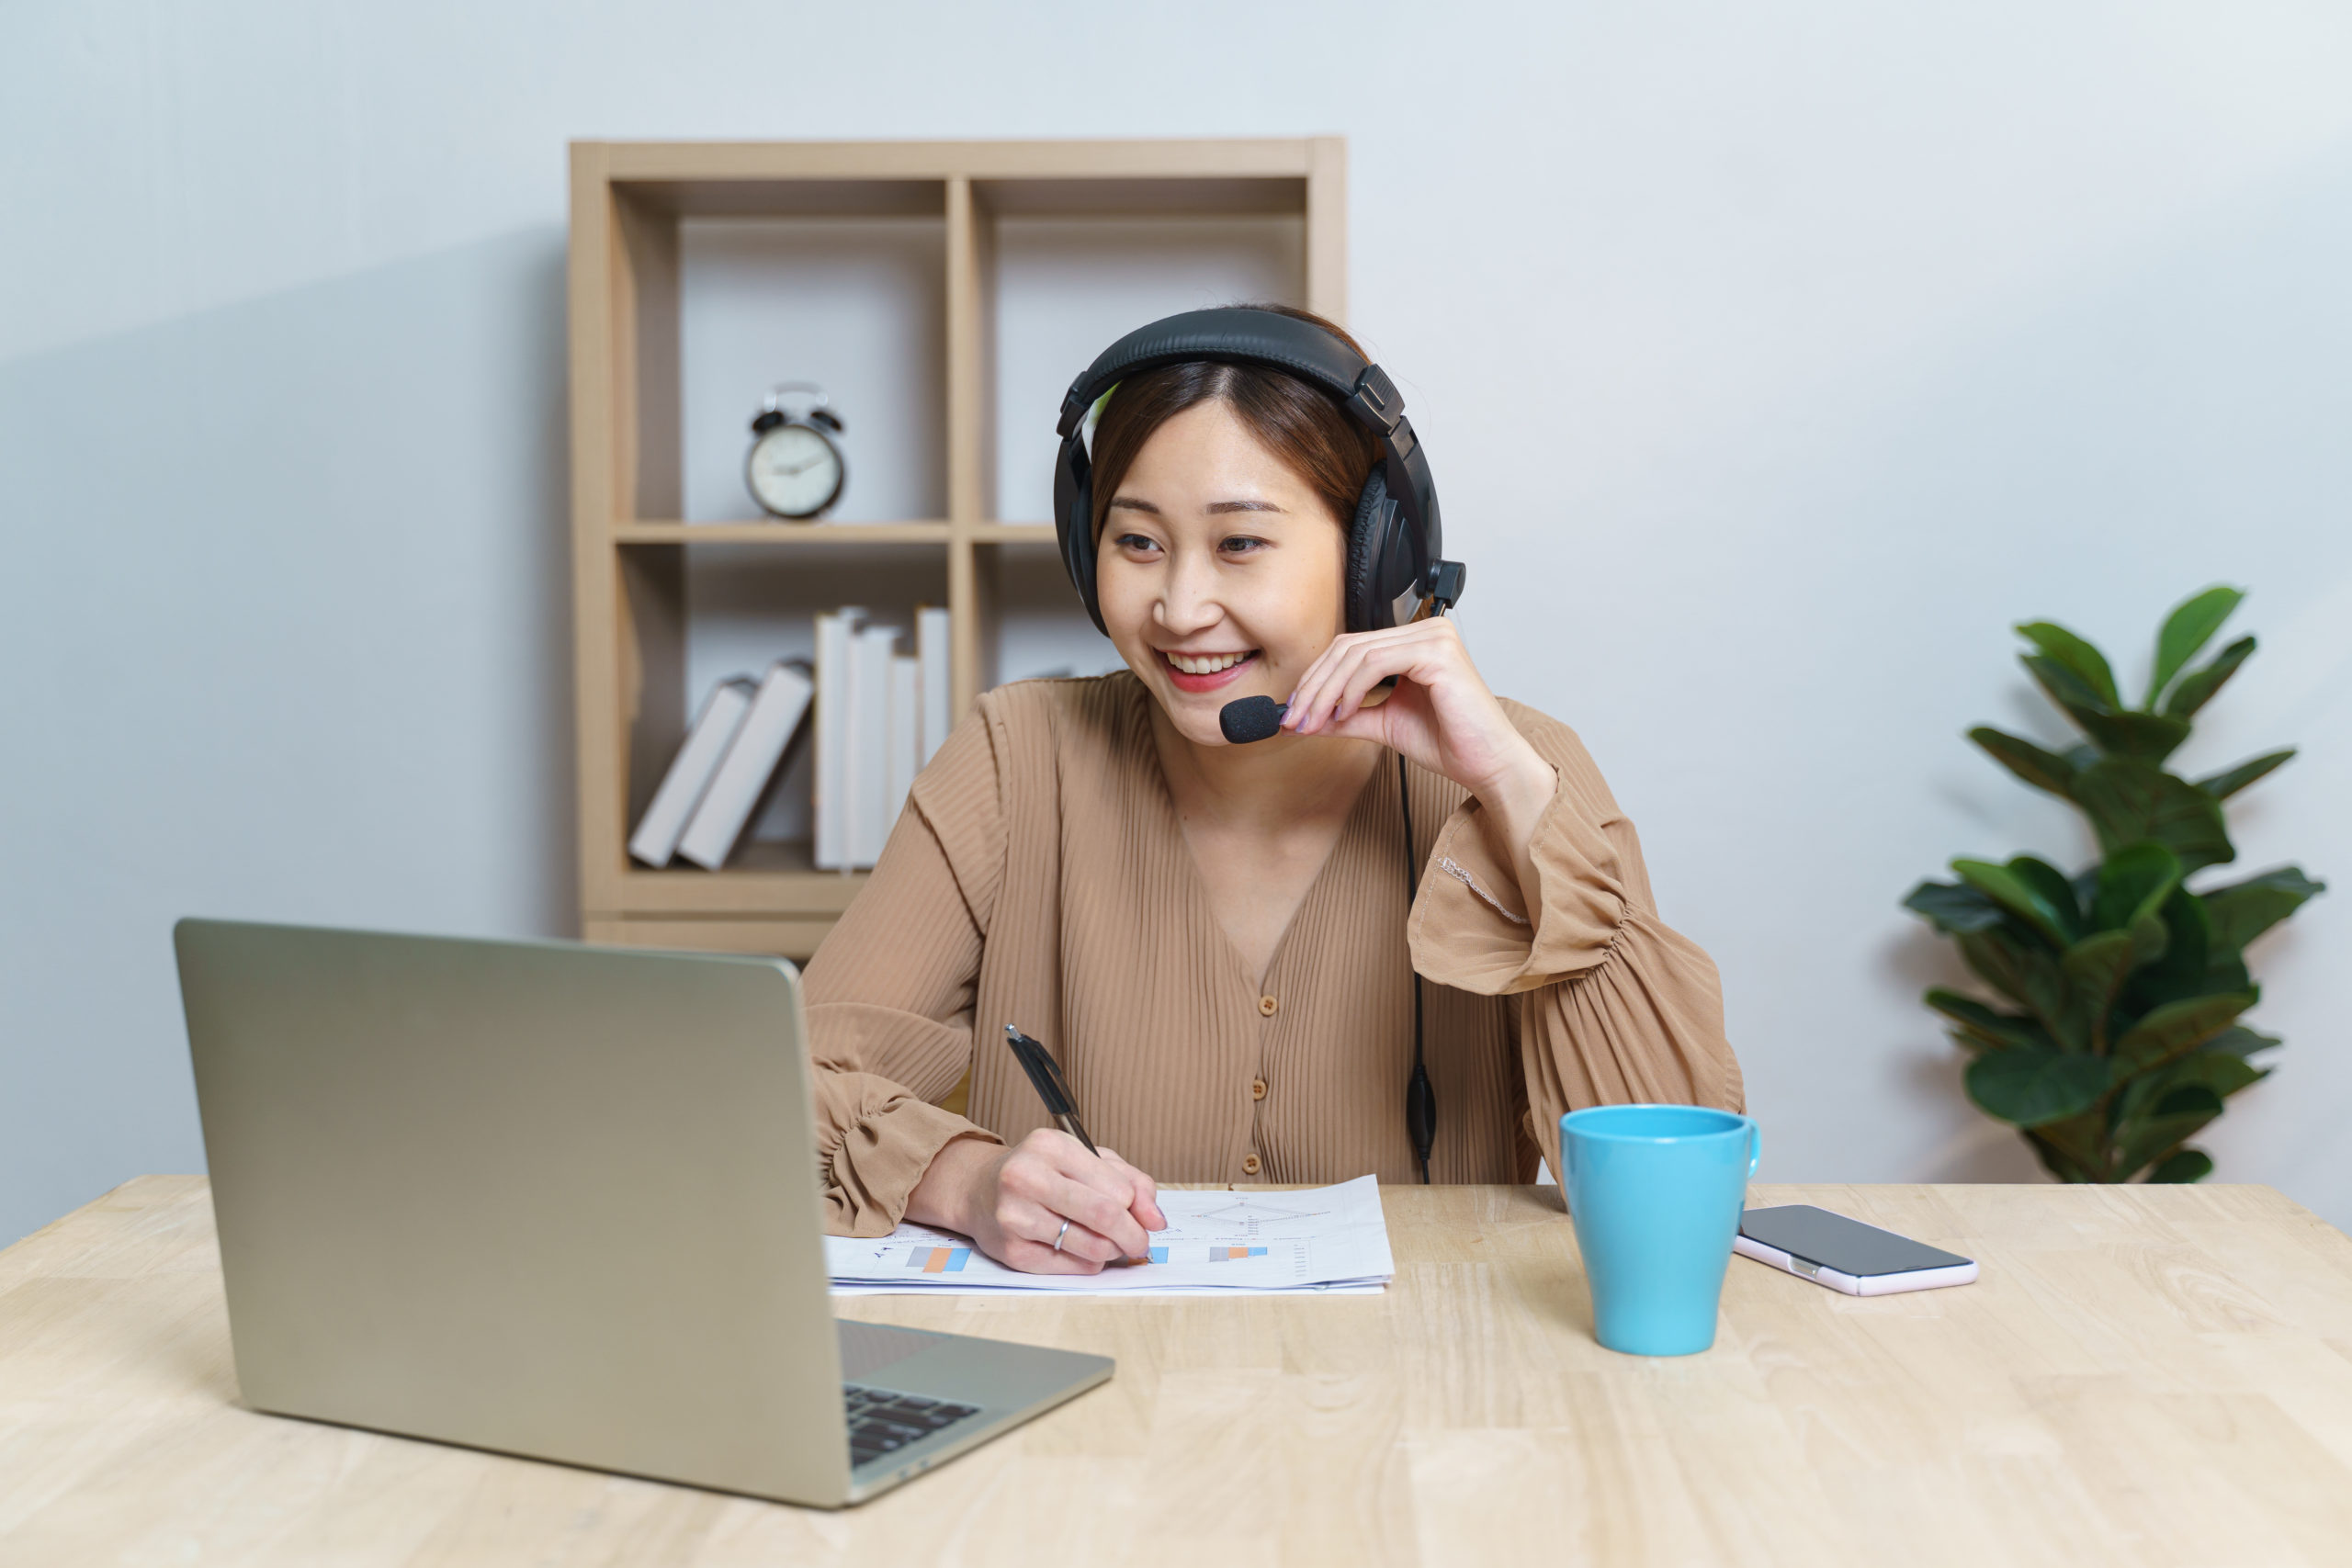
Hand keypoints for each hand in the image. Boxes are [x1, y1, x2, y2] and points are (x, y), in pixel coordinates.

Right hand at [907, 1130, 1166, 1274]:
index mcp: (1050, 1146)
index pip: (1116, 1187)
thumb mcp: (1085, 1159)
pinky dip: (1088, 1263)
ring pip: (1091, 1247)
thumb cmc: (1040, 1172)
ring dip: (1111, 1251)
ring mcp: (1015, 1216)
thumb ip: (1129, 1180)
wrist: (978, 1190)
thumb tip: (1155, 1219)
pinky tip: (1081, 1250)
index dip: (1138, 1209)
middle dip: (1133, 1235)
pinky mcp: (1011, 1251)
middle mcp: (1027, 1177)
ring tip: (1109, 1244)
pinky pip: (1071, 1267)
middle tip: (1140, 1243)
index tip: (1143, 1217)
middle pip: (1104, 1216)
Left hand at [1281, 617, 1550, 815]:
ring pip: (1356, 655)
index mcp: (1414, 641)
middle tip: (1293, 718)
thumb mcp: (1384, 723)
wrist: (1487, 764)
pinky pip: (1375, 663)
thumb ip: (1347, 715)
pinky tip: (1342, 713)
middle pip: (1348, 647)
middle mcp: (1425, 630)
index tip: (1292, 710)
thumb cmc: (1449, 742)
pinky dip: (1350, 689)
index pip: (1350, 647)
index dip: (1315, 678)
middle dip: (1313, 686)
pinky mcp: (1436, 653)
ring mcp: (1433, 637)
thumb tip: (1305, 718)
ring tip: (1311, 722)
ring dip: (1325, 692)